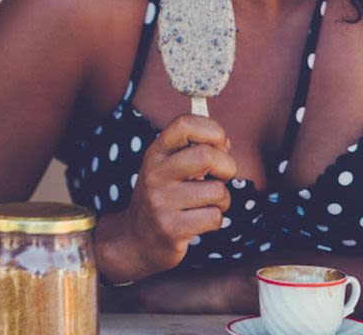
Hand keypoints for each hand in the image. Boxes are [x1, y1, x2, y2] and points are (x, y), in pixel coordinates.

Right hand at [98, 114, 235, 281]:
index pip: (184, 123)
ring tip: (206, 204)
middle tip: (220, 178)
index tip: (219, 144)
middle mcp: (155, 173)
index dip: (212, 129)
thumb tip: (225, 143)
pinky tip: (199, 221)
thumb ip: (192, 150)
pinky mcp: (171, 228)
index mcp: (156, 153)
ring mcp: (161, 201)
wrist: (135, 240)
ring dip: (222, 201)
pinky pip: (214, 217)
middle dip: (227, 167)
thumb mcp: (167, 167)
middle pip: (207, 155)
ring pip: (217, 191)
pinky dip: (215, 220)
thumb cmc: (162, 198)